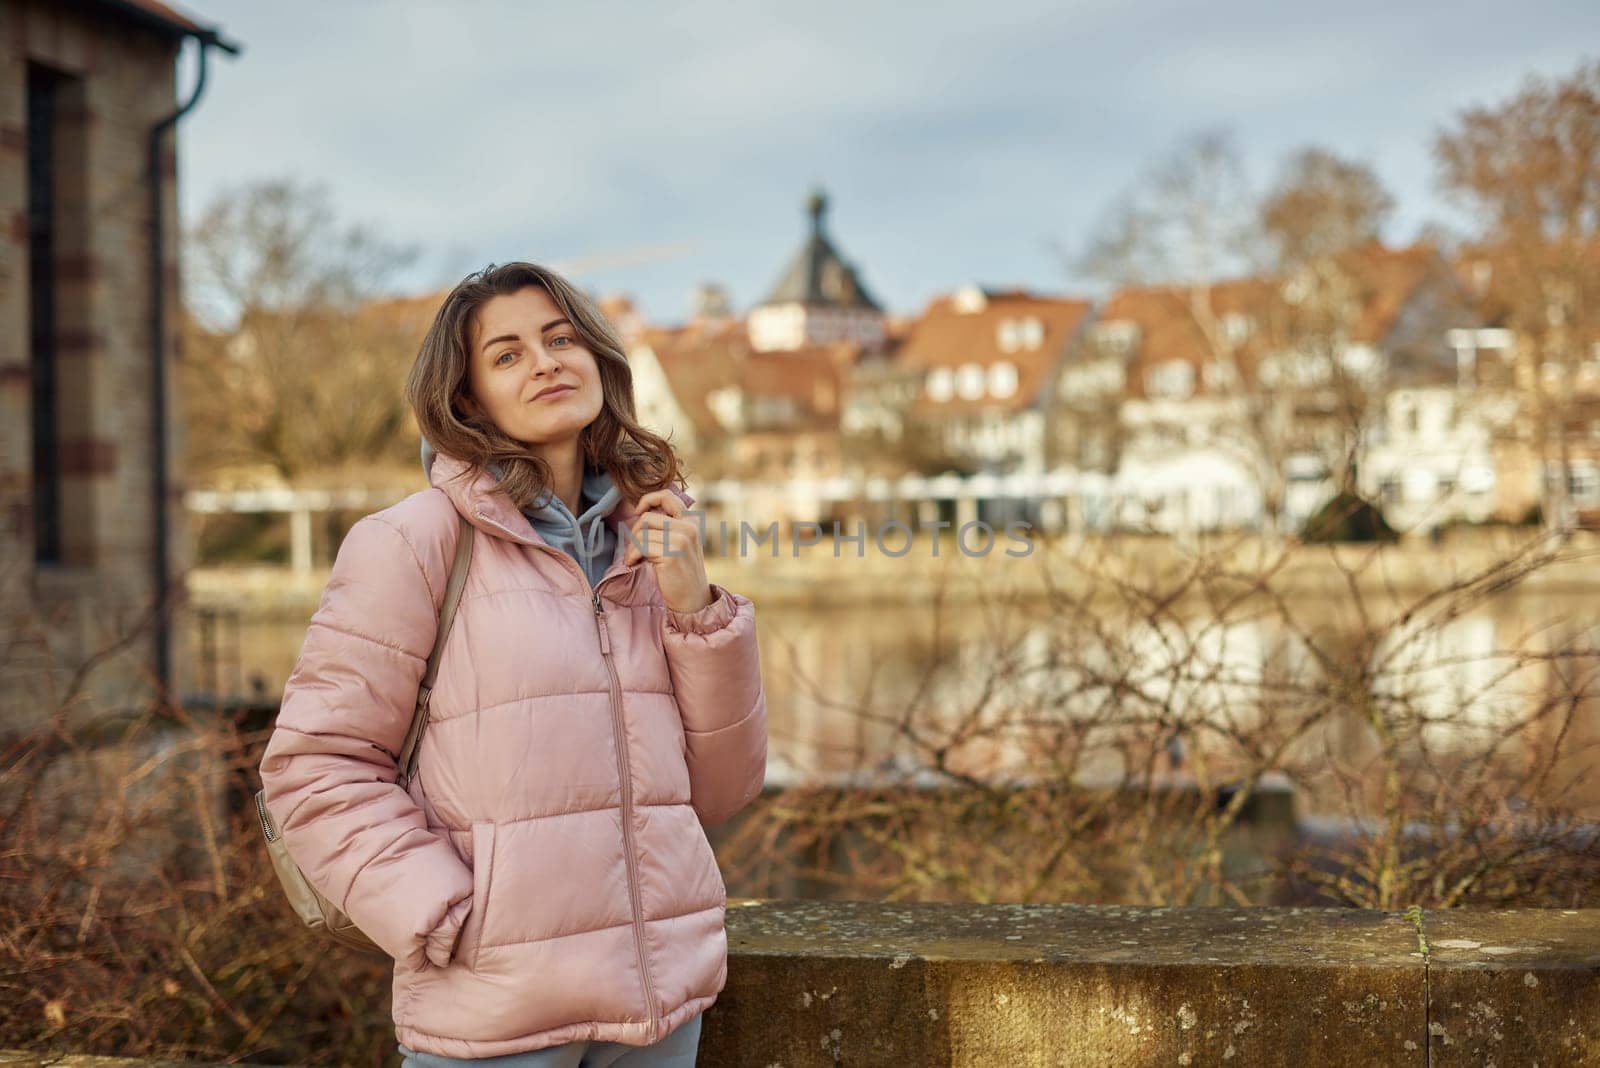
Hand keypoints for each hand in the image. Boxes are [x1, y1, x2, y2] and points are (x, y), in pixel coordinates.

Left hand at [622, 489, 710, 613]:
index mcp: (692, 522)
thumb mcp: (678, 544)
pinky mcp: (672, 554)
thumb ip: (667, 527)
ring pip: (642, 532)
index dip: (648, 499)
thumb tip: (639, 513)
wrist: (692, 601)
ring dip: (632, 547)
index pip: (667, 495)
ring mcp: (682, 540)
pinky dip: (632, 556)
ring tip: (636, 559)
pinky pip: (641, 546)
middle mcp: (689, 527)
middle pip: (647, 517)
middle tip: (635, 550)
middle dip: (635, 533)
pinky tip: (635, 564)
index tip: (638, 511)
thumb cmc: (680, 574)